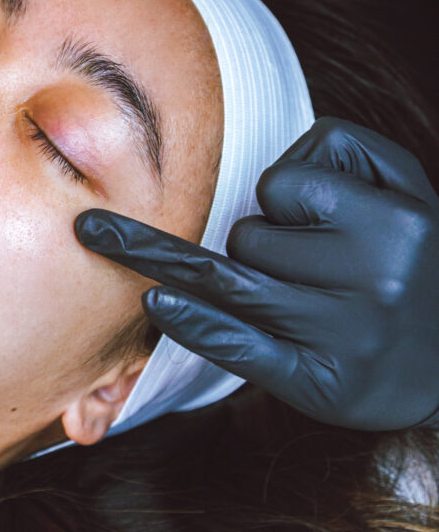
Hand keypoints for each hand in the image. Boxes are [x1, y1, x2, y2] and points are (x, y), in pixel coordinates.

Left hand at [75, 117, 438, 430]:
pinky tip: (157, 302)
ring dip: (211, 276)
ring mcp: (344, 339)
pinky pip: (234, 344)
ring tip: (122, 243)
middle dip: (255, 240)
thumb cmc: (413, 256)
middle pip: (249, 238)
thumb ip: (341, 147)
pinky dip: (190, 322)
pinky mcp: (319, 385)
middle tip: (300, 264)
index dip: (280, 195)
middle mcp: (375, 282)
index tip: (307, 216)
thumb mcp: (403, 185)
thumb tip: (264, 169)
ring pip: (232, 285)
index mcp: (397, 225)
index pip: (282, 184)